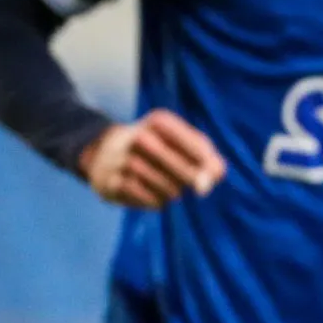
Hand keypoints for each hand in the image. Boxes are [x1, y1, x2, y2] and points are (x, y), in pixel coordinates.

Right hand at [78, 110, 226, 208]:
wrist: (103, 154)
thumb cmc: (155, 148)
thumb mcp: (179, 142)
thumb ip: (205, 155)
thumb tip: (218, 174)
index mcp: (159, 121)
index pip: (190, 140)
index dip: (205, 159)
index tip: (215, 172)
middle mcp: (139, 136)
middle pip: (178, 165)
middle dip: (193, 179)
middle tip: (201, 188)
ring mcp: (123, 160)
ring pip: (164, 185)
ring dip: (173, 191)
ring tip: (173, 189)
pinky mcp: (113, 182)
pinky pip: (147, 198)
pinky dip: (156, 201)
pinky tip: (157, 197)